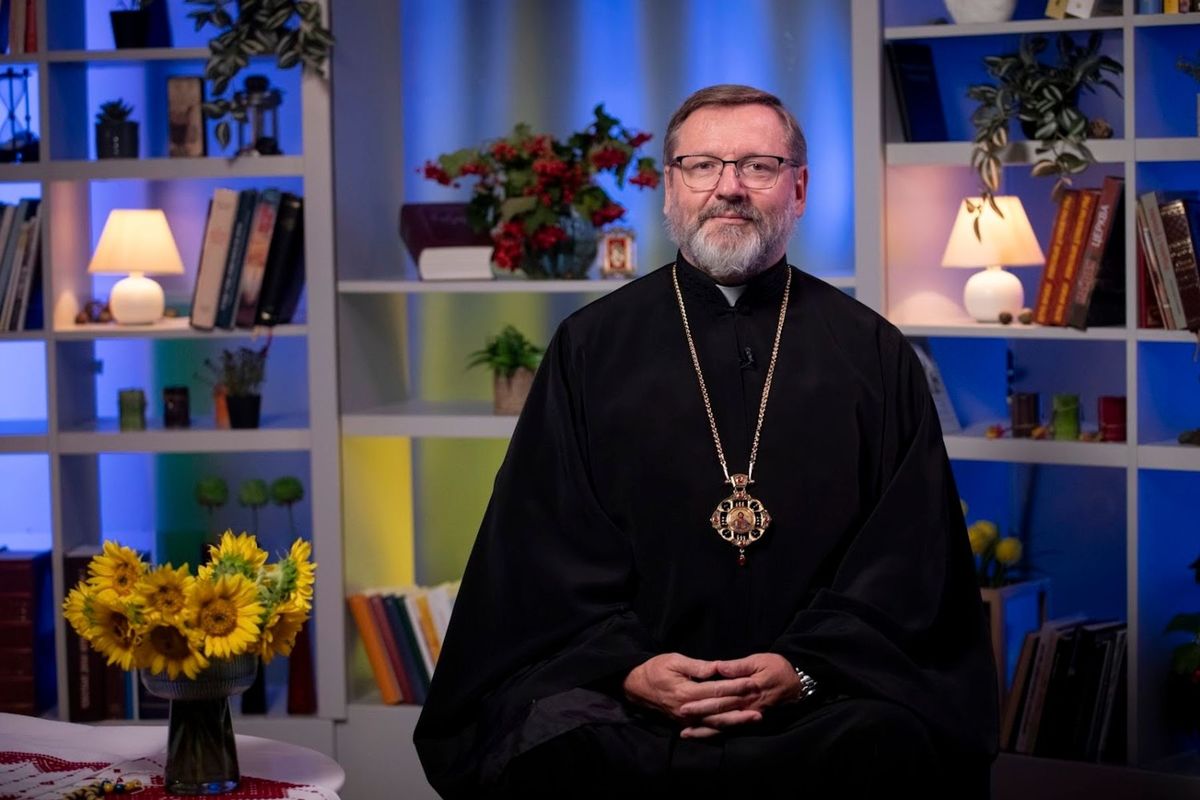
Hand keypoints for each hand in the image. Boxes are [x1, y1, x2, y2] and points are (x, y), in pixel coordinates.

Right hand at [622, 653, 758, 729]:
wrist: (637, 687)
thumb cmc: (656, 669)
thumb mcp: (673, 660)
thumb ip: (696, 666)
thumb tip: (717, 668)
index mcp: (685, 692)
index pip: (716, 690)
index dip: (735, 686)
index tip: (751, 682)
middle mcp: (687, 710)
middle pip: (720, 710)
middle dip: (741, 705)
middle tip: (761, 701)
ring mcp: (687, 720)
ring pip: (716, 723)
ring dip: (737, 721)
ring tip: (756, 717)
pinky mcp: (686, 725)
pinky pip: (707, 729)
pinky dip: (723, 729)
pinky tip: (737, 727)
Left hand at [676, 653, 801, 738]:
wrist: (797, 683)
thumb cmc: (777, 668)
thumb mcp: (759, 661)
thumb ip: (738, 667)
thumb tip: (720, 668)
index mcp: (746, 690)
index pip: (720, 696)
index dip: (701, 701)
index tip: (684, 702)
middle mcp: (746, 706)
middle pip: (719, 713)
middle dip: (698, 716)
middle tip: (679, 716)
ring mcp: (748, 715)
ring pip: (723, 726)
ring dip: (704, 730)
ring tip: (685, 733)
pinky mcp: (749, 719)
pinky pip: (731, 729)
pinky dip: (717, 733)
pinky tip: (703, 735)